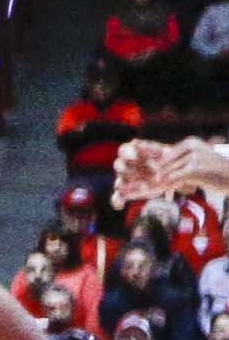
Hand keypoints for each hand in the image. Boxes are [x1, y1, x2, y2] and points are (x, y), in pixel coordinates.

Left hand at [112, 137, 228, 212]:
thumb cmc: (221, 175)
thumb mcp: (200, 166)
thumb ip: (181, 166)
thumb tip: (163, 174)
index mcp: (188, 144)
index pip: (160, 154)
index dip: (141, 163)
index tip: (123, 171)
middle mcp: (189, 147)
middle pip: (158, 165)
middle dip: (138, 177)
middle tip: (119, 186)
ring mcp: (192, 157)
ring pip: (161, 174)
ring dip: (143, 185)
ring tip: (125, 192)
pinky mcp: (194, 169)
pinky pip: (171, 180)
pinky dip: (156, 189)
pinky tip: (143, 195)